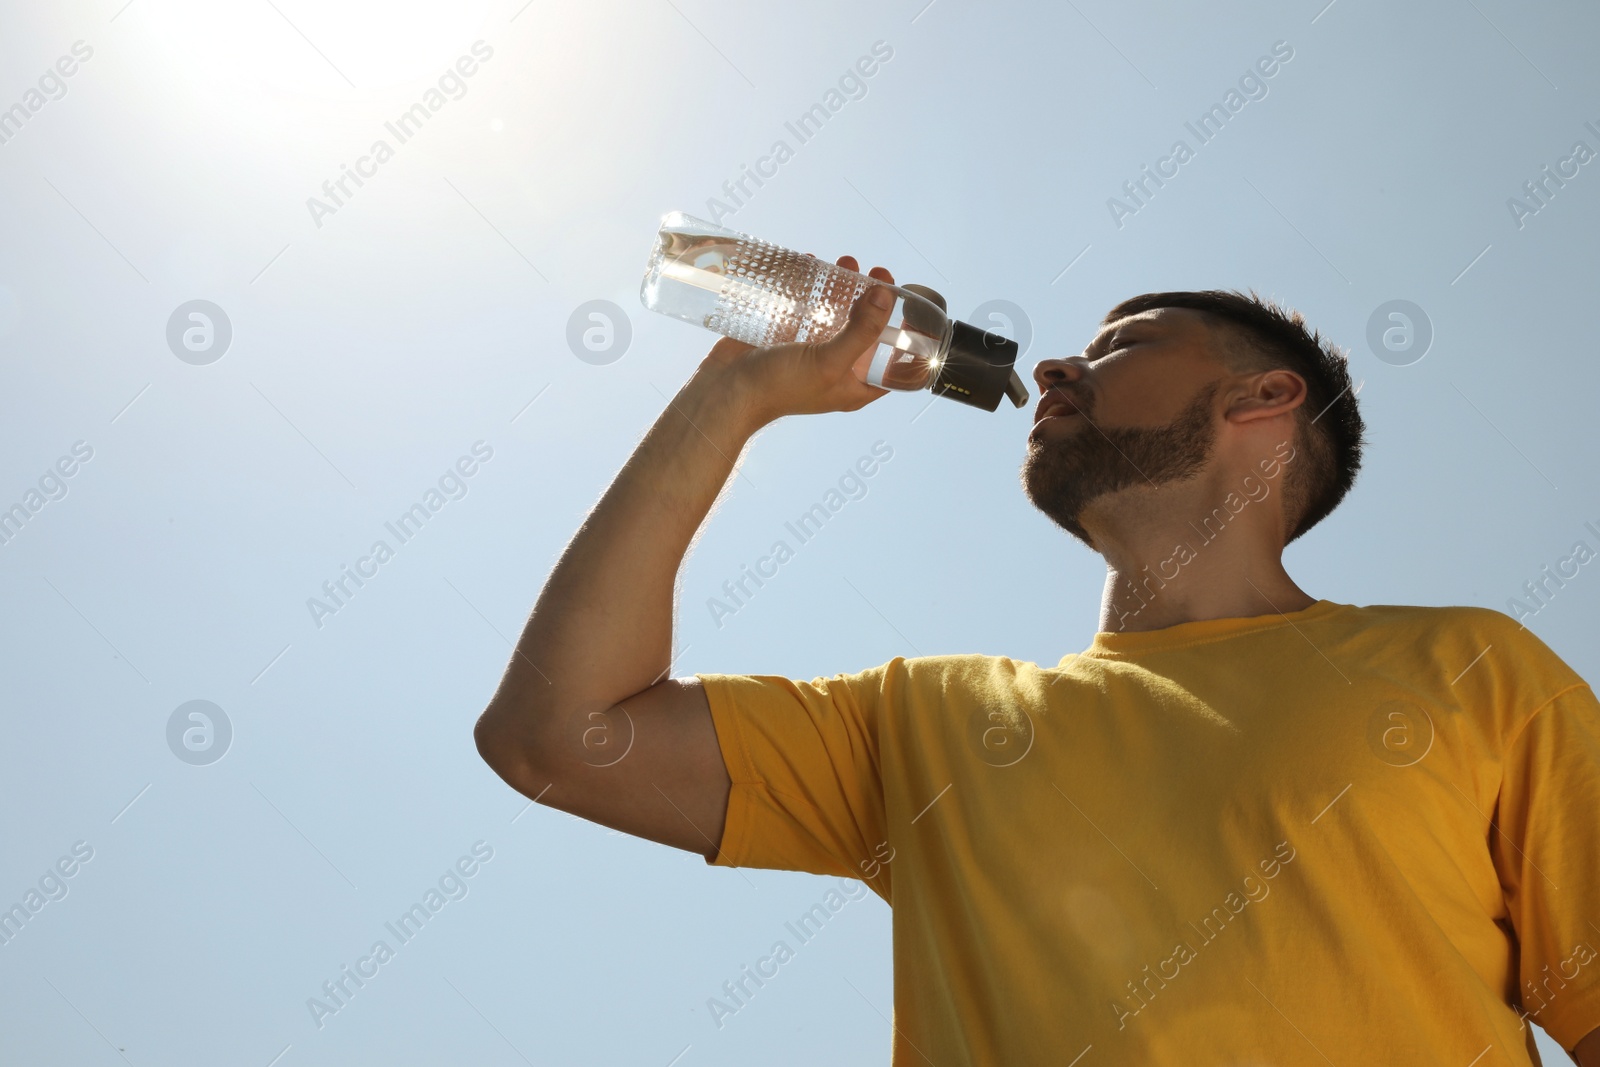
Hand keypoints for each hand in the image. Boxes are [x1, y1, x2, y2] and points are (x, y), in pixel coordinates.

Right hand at [699, 256, 896, 428]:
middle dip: (873, 300)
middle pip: (865, 330)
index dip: (904, 335)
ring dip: (843, 287)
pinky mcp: (786, 335)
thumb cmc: (780, 387)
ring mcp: (809, 350)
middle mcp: (835, 368)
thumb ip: (862, 331)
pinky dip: (810, 286)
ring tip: (846, 261)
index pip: (891, 362)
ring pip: (835, 314)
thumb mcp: (829, 362)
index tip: (908, 305)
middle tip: (876, 273)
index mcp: (853, 385)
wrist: (725, 391)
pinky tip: (812, 264)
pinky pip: (805, 307)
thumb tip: (886, 295)